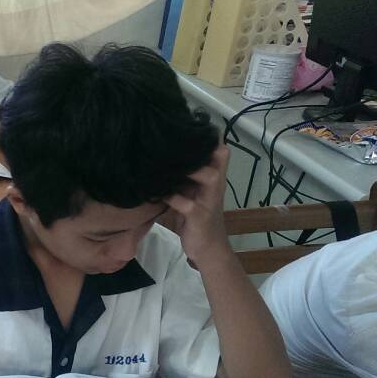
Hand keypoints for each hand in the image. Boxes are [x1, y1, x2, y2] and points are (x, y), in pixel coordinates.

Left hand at [166, 144, 232, 267]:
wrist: (207, 249)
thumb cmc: (195, 219)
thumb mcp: (189, 194)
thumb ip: (180, 177)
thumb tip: (157, 158)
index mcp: (213, 177)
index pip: (219, 150)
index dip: (206, 137)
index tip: (183, 129)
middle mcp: (215, 184)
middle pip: (220, 155)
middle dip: (197, 148)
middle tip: (171, 143)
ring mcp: (209, 200)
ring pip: (210, 176)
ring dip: (189, 170)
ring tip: (165, 167)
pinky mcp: (199, 216)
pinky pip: (186, 203)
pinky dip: (171, 198)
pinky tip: (158, 195)